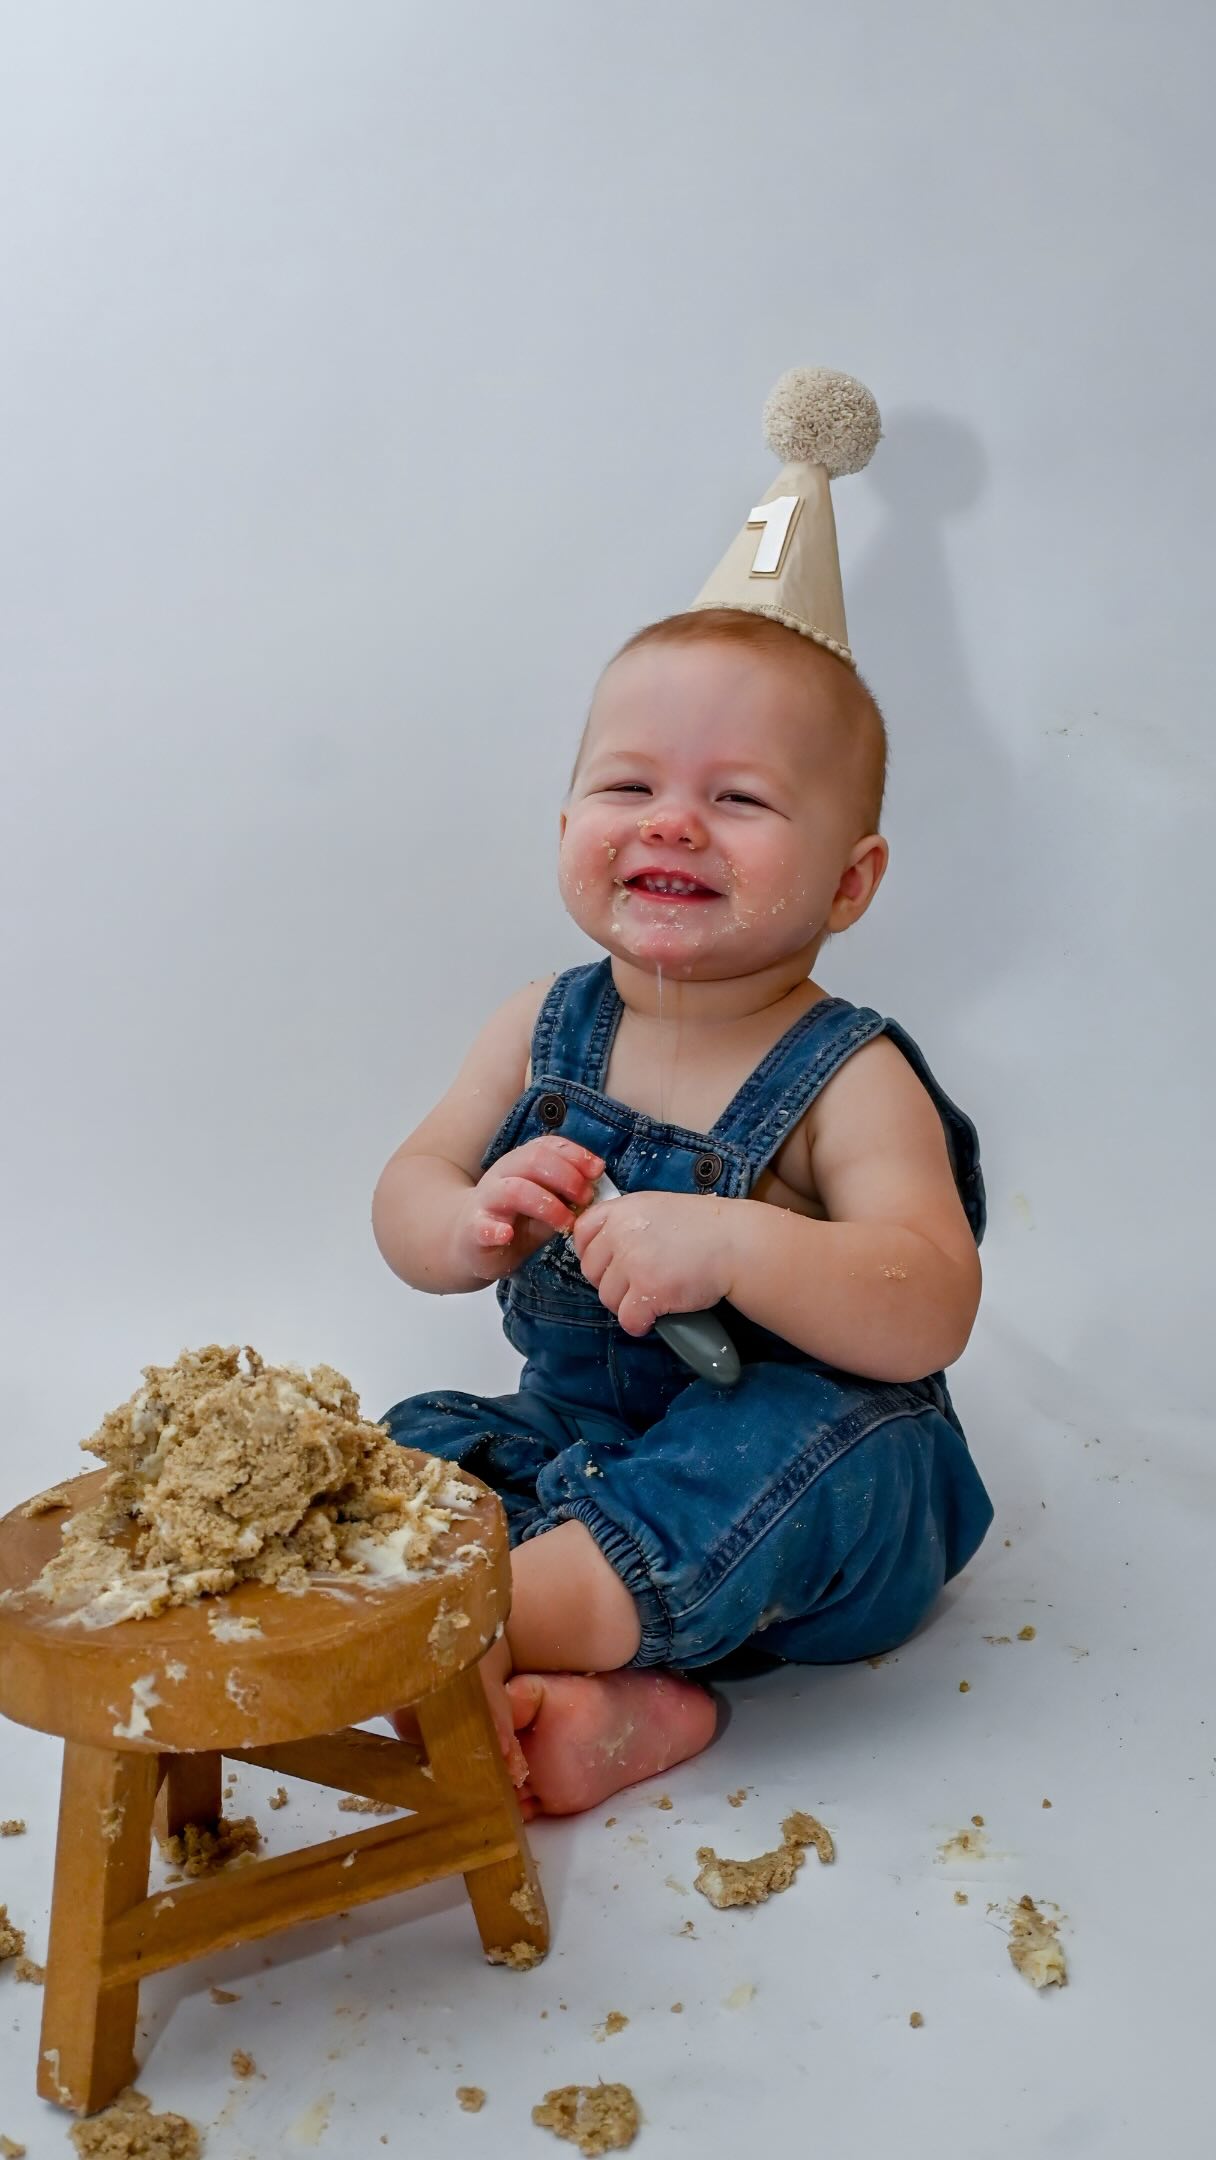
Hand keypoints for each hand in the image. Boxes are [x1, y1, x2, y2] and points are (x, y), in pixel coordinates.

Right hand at [454, 1137, 604, 1281]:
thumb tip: (601, 1189)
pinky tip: (507, 1235)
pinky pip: (482, 1225)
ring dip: (546, 1204)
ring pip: (514, 1189)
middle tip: (585, 1199)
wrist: (468, 1241)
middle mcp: (504, 1175)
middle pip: (533, 1160)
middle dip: (566, 1176)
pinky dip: (494, 1229)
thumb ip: (568, 1195)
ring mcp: (487, 1201)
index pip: (549, 1146)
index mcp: (522, 1163)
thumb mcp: (546, 1203)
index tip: (598, 1171)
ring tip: (564, 1224)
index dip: (576, 1155)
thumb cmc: (514, 1220)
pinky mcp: (474, 1229)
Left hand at [570, 1189, 734, 1337]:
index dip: (591, 1253)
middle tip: (638, 1284)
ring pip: (608, 1299)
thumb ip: (628, 1222)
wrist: (737, 1243)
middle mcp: (621, 1234)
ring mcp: (633, 1263)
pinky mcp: (647, 1291)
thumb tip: (606, 1248)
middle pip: (592, 1271)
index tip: (607, 1264)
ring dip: (628, 1304)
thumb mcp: (658, 1207)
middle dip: (612, 1283)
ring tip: (653, 1297)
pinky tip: (657, 1316)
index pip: (582, 1233)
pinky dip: (641, 1323)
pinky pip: (628, 1319)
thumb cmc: (705, 1227)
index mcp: (622, 1210)